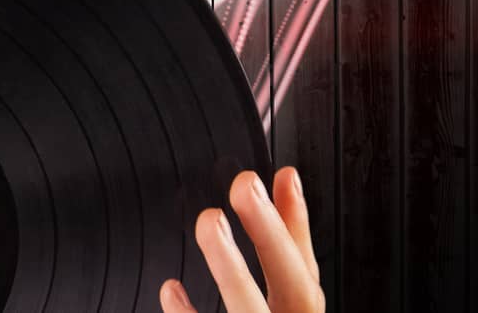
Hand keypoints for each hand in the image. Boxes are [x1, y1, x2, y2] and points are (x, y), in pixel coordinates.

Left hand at [159, 166, 323, 312]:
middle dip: (271, 233)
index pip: (306, 269)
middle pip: (294, 286)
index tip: (284, 176)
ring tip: (211, 221)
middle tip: (246, 186)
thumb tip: (284, 190)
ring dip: (230, 265)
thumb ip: (282, 258)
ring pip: (248, 307)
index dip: (298, 224)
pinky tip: (171, 287)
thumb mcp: (288, 301)